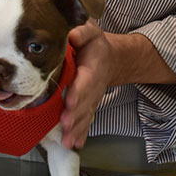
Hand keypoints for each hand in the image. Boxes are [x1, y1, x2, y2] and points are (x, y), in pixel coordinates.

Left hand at [60, 19, 112, 149]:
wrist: (110, 59)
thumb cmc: (94, 44)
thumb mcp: (89, 31)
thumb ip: (81, 32)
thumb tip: (70, 35)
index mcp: (92, 67)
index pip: (85, 81)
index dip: (78, 92)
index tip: (70, 102)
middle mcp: (93, 86)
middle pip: (85, 102)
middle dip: (76, 115)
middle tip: (65, 126)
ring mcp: (92, 98)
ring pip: (85, 115)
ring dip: (77, 129)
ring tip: (68, 142)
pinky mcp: (88, 106)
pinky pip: (86, 121)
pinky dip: (81, 133)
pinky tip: (75, 144)